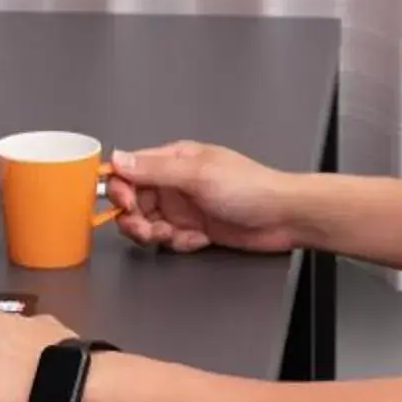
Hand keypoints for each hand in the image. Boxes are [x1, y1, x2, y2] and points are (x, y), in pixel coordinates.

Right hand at [106, 141, 303, 254]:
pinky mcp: (194, 229)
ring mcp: (184, 207)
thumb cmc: (249, 187)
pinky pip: (170, 239)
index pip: (131, 169)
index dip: (119, 187)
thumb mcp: (197, 175)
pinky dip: (178, 242)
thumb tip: (117, 159)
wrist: (284, 217)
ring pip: (148, 223)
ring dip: (153, 233)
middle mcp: (175, 182)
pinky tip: (197, 239)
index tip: (124, 203)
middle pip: (134, 200)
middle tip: (145, 227)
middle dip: (134, 217)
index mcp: (174, 160)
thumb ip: (154, 170)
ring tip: (171, 235)